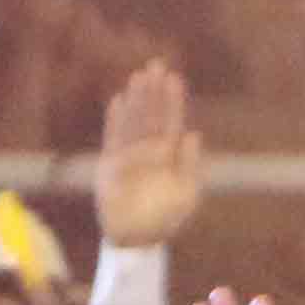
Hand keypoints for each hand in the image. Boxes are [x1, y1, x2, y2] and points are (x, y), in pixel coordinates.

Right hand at [95, 59, 207, 251]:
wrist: (138, 239)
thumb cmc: (165, 218)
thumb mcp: (186, 194)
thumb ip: (190, 165)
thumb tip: (194, 134)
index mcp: (170, 156)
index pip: (171, 122)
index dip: (173, 101)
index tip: (174, 78)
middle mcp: (149, 151)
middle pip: (151, 115)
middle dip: (154, 91)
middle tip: (156, 65)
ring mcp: (129, 155)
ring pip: (132, 121)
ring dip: (135, 100)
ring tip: (138, 77)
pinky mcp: (110, 164)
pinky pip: (113, 138)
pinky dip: (115, 121)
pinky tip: (118, 101)